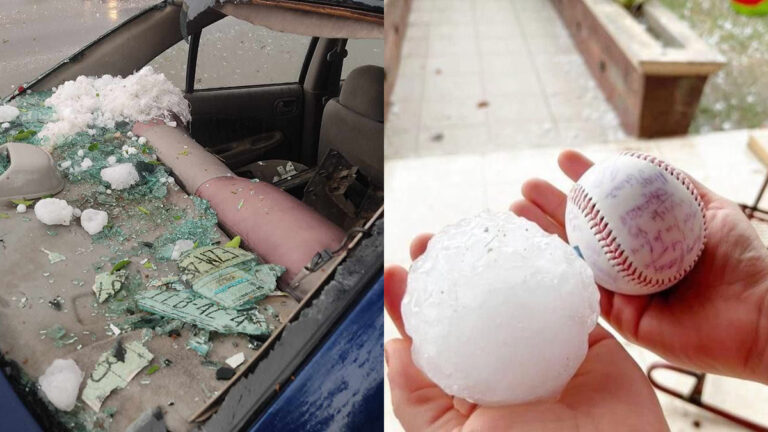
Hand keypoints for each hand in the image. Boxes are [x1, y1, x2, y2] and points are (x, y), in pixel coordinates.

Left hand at [384, 235, 666, 431]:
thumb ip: (419, 399)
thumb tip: (394, 350)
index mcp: (472, 391)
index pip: (435, 339)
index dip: (413, 303)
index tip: (398, 271)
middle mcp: (506, 366)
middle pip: (472, 306)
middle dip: (448, 268)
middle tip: (429, 242)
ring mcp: (547, 350)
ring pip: (517, 292)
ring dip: (495, 257)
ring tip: (474, 230)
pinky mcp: (590, 340)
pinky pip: (570, 294)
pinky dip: (553, 265)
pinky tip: (528, 240)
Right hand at [510, 149, 767, 383]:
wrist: (760, 317)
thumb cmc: (744, 263)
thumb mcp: (713, 209)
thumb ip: (678, 185)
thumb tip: (637, 159)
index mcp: (650, 236)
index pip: (609, 203)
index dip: (586, 178)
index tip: (563, 158)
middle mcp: (631, 261)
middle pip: (583, 229)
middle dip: (553, 205)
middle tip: (527, 186)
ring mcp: (624, 290)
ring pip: (575, 258)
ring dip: (544, 234)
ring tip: (518, 210)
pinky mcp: (621, 319)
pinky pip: (585, 292)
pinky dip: (560, 270)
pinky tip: (539, 250)